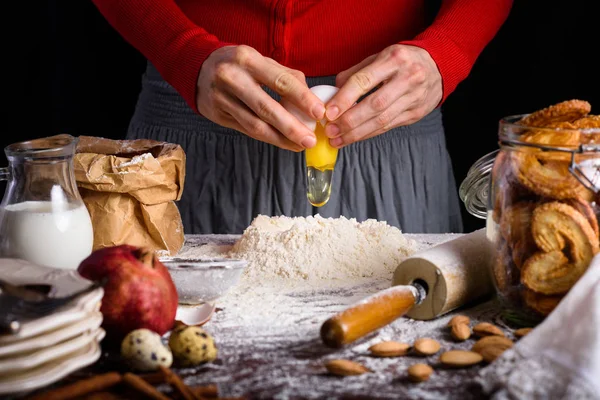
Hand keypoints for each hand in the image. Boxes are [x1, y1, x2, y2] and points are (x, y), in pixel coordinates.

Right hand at [196, 45, 324, 150]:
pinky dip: (267, 137)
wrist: (197, 67)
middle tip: (310, 139)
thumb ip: (284, 75)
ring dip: (280, 138)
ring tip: (299, 145)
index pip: (280, 81)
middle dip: (291, 127)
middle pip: (267, 108)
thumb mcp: (259, 60)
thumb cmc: (237, 64)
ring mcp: (222, 98)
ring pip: (255, 125)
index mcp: (248, 59)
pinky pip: (246, 130)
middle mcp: (232, 78)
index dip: (301, 99)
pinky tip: (282, 141)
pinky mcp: (217, 115)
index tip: (319, 113)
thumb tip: (310, 97)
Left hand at [324, 44, 442, 147]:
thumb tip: (333, 91)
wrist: (439, 65)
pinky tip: (354, 138)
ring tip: (338, 139)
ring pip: (382, 120)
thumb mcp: (381, 56)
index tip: (329, 112)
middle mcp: (407, 78)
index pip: (365, 80)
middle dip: (350, 120)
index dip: (345, 98)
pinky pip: (389, 126)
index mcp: (394, 59)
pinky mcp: (416, 113)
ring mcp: (414, 98)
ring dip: (357, 133)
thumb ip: (357, 72)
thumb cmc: (403, 60)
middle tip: (331, 130)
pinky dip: (369, 134)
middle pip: (375, 105)